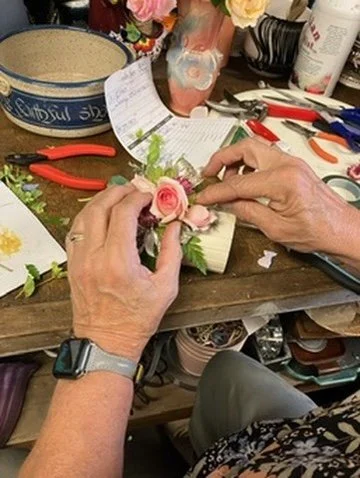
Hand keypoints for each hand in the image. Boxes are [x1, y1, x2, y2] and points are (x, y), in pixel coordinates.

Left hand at [66, 185, 181, 360]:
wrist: (106, 342)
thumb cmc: (136, 319)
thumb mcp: (165, 287)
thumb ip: (172, 252)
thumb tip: (175, 226)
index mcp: (118, 262)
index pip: (123, 213)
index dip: (137, 198)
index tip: (149, 196)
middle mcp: (94, 257)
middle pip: (99, 207)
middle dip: (118, 192)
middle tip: (134, 190)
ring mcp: (79, 260)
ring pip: (83, 216)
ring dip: (101, 201)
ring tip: (118, 197)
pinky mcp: (73, 265)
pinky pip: (75, 231)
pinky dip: (88, 216)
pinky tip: (101, 215)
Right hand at [197, 138, 358, 255]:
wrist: (342, 230)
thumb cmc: (318, 231)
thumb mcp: (275, 229)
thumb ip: (247, 212)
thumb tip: (226, 203)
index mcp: (282, 180)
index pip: (238, 182)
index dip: (217, 191)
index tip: (204, 196)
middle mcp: (287, 165)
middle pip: (246, 147)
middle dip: (222, 158)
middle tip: (208, 173)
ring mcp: (292, 163)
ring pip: (255, 148)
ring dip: (235, 160)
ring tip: (225, 180)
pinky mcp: (293, 167)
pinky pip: (265, 157)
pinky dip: (249, 165)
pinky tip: (243, 181)